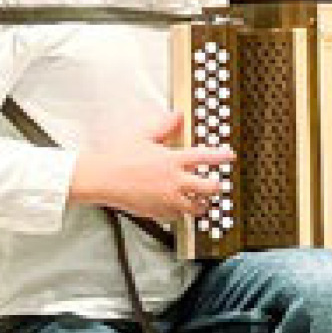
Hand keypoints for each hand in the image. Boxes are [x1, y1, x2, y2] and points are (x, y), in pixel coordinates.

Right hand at [70, 111, 233, 225]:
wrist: (102, 179)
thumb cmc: (119, 156)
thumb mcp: (143, 135)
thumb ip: (164, 126)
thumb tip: (178, 115)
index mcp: (172, 160)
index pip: (205, 157)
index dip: (221, 156)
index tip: (230, 156)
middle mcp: (174, 182)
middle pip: (209, 188)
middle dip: (217, 186)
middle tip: (216, 183)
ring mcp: (167, 200)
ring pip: (196, 208)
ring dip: (201, 204)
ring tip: (202, 201)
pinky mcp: (158, 212)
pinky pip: (177, 217)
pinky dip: (180, 213)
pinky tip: (177, 208)